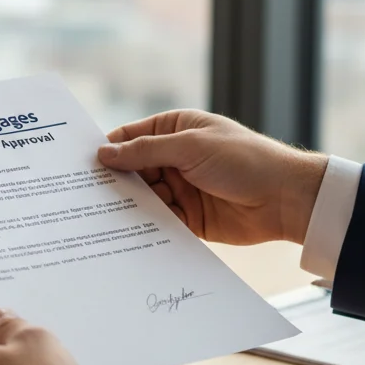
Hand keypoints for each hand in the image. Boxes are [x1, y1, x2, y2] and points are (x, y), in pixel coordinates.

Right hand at [97, 110, 326, 244]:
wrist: (286, 199)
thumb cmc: (244, 160)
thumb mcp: (190, 147)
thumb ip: (145, 151)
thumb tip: (104, 153)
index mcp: (175, 130)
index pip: (130, 137)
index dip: (106, 150)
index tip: (78, 165)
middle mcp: (174, 158)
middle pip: (131, 170)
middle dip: (112, 182)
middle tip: (80, 196)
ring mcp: (180, 188)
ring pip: (142, 198)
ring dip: (125, 206)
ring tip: (96, 218)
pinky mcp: (188, 218)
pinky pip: (158, 221)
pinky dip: (144, 226)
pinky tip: (124, 234)